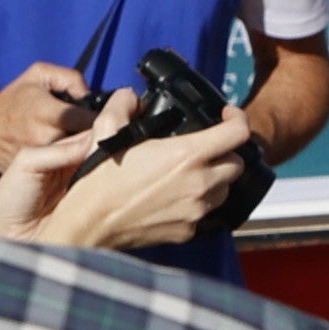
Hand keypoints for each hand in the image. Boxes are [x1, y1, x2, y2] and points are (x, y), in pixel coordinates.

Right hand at [0, 64, 104, 167]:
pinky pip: (69, 169)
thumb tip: (91, 95)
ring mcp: (44, 160)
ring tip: (90, 142)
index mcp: (49, 114)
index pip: (93, 122)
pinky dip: (75, 162)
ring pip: (82, 158)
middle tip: (106, 130)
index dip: (108, 119)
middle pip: (91, 142)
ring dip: (90, 150)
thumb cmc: (12, 100)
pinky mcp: (40, 172)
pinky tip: (74, 155)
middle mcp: (47, 139)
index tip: (113, 116)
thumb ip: (70, 78)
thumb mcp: (38, 74)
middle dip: (100, 136)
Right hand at [0, 97, 256, 249]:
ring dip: (215, 180)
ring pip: (225, 190)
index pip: (238, 133)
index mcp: (187, 155)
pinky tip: (178, 197)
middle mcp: (200, 183)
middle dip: (226, 153)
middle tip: (207, 148)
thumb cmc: (100, 179)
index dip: (238, 118)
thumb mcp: (107, 129)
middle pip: (237, 164)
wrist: (90, 223)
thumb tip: (131, 97)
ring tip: (192, 174)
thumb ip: (123, 104)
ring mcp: (197, 211)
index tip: (227, 116)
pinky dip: (199, 204)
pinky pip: (206, 213)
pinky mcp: (189, 232)